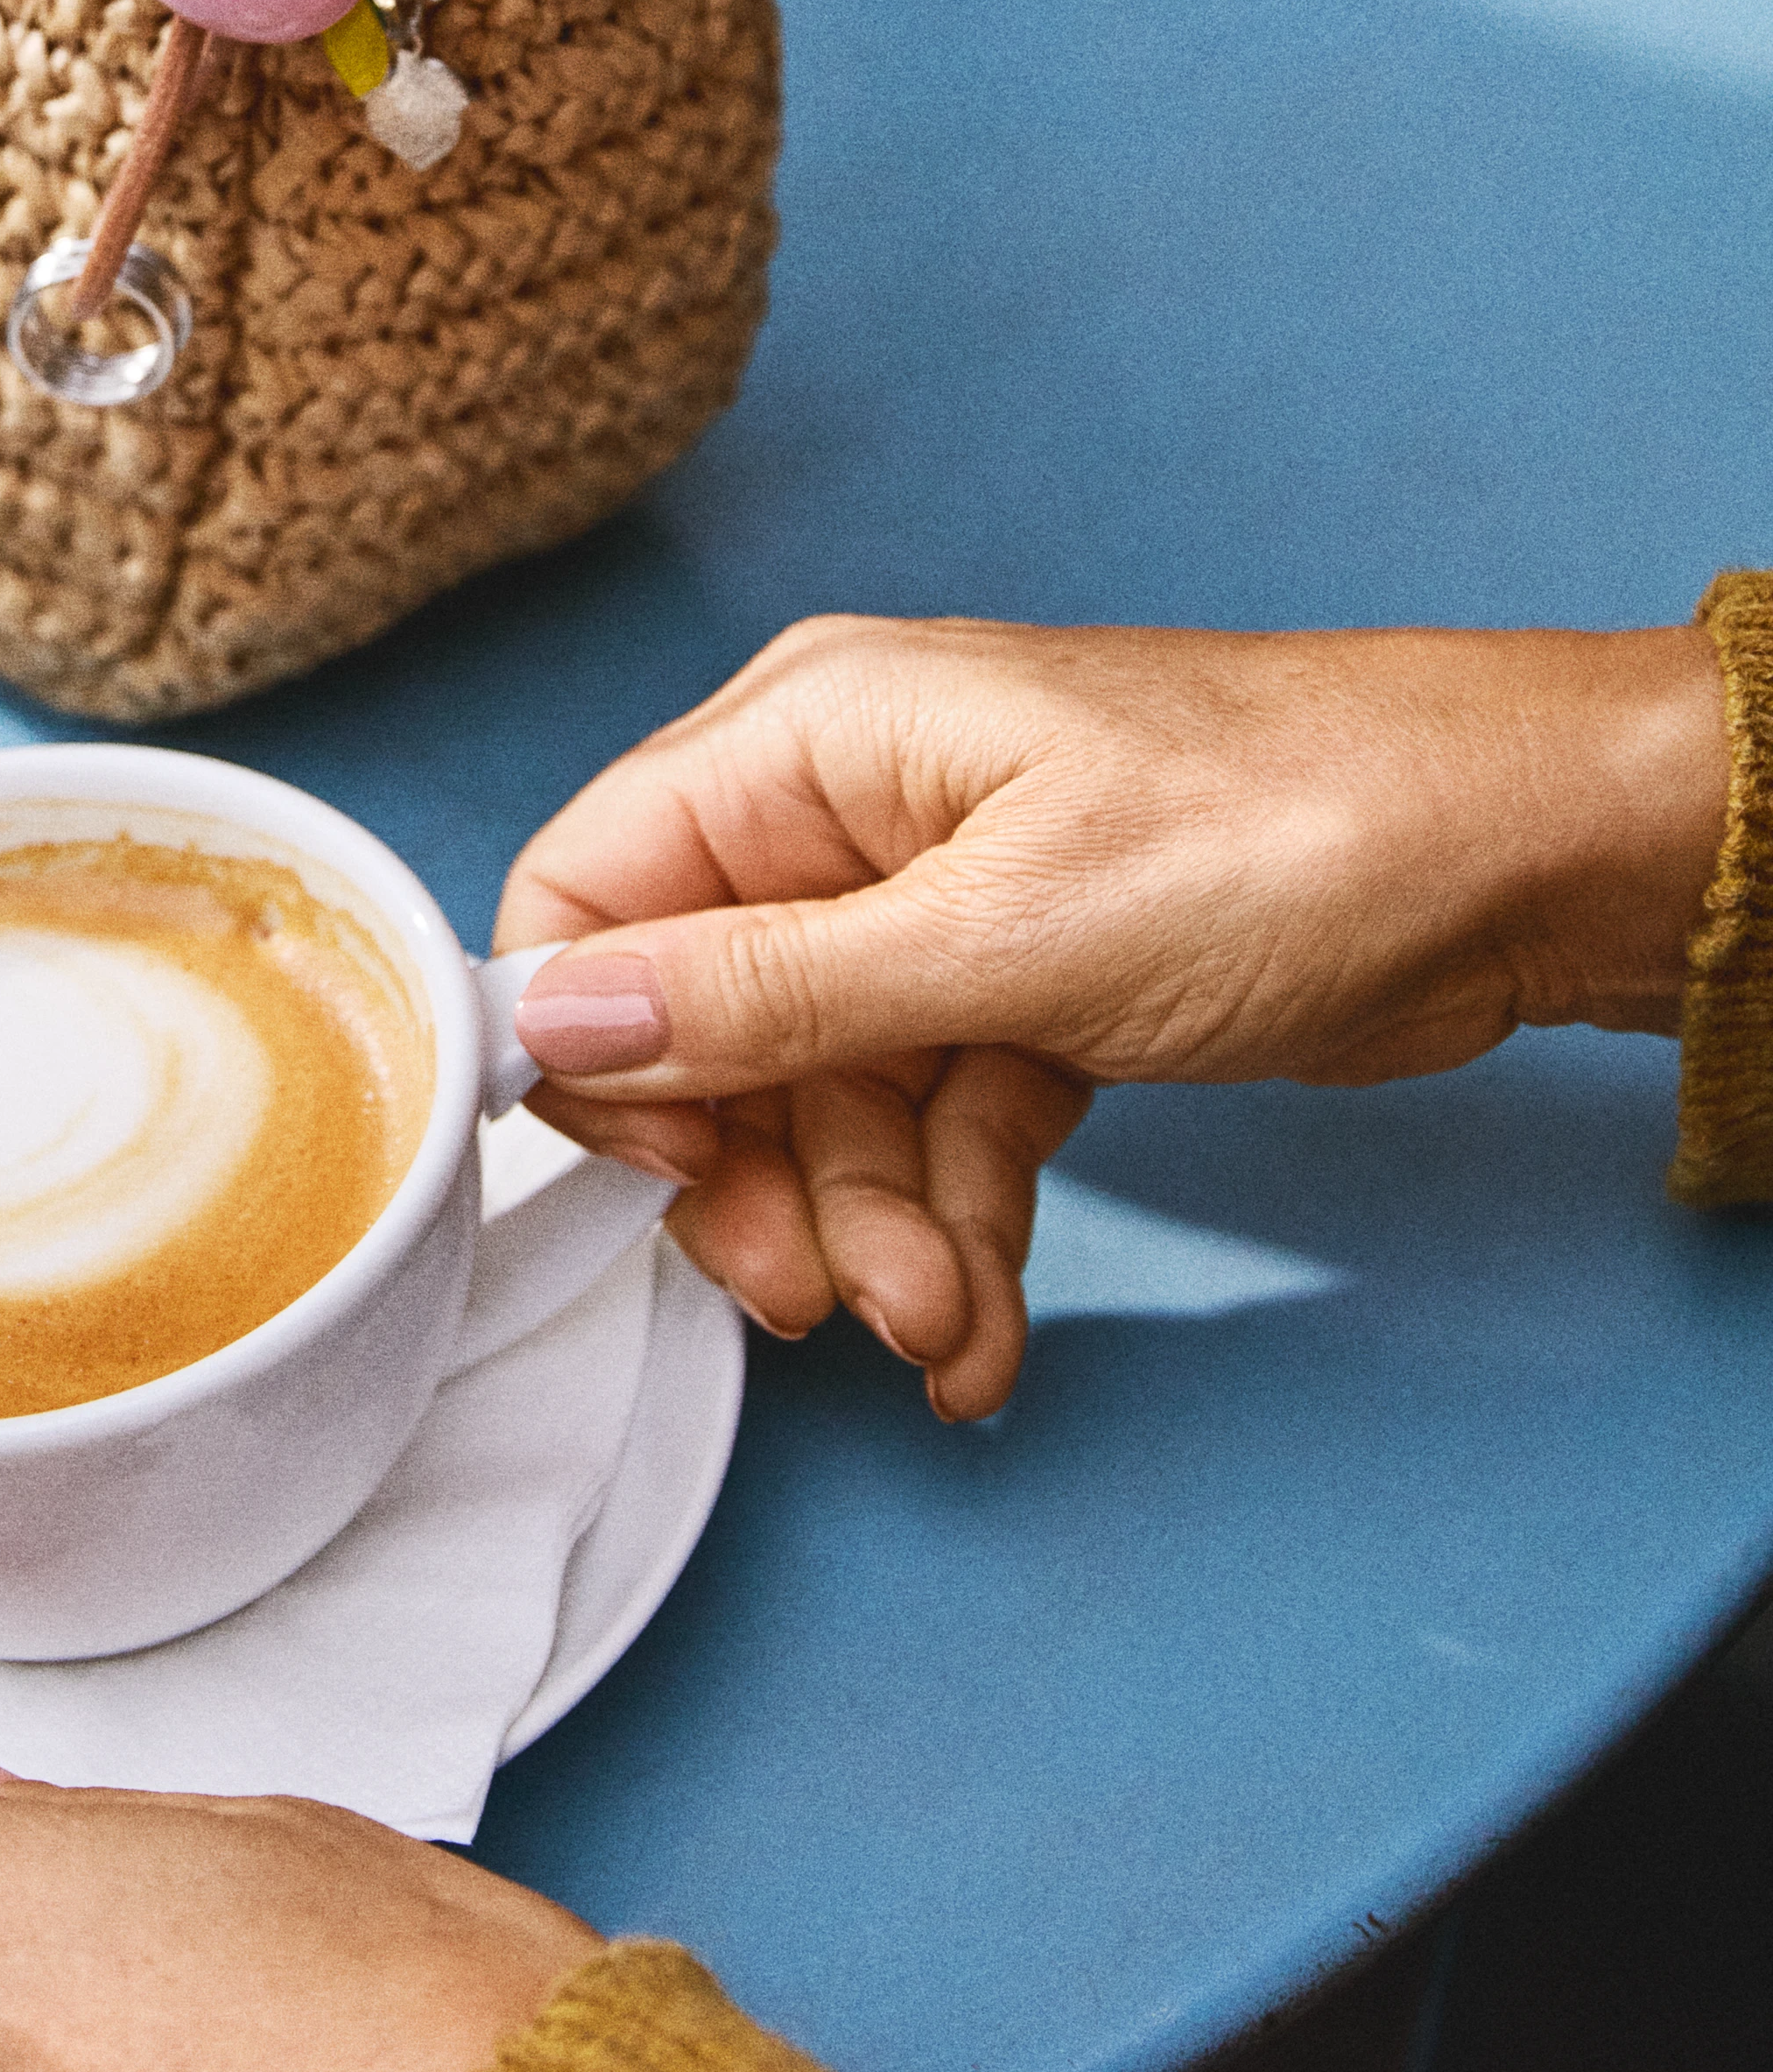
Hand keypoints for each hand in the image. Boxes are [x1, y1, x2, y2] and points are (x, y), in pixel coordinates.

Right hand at [500, 617, 1724, 1416]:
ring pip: (833, 1105)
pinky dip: (959, 1229)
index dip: (598, 1047)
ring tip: (951, 1332)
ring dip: (883, 1237)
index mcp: (811, 738)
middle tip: (826, 1301)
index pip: (595, 888)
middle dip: (771, 1186)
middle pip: (710, 1029)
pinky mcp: (1029, 987)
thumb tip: (552, 1019)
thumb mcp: (1005, 934)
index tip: (667, 1172)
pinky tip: (988, 1329)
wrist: (1517, 857)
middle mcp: (854, 813)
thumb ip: (766, 991)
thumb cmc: (1292, 829)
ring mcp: (944, 906)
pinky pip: (940, 1126)